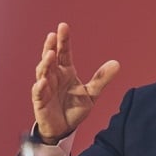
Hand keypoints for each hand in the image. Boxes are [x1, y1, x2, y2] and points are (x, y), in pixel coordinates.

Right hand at [32, 22, 119, 143]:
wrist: (64, 128)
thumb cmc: (74, 108)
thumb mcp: (91, 93)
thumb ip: (101, 78)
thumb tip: (117, 63)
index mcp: (66, 71)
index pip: (64, 52)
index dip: (64, 40)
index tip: (63, 26)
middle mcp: (54, 76)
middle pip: (51, 58)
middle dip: (51, 46)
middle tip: (53, 35)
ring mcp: (46, 88)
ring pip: (43, 73)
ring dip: (46, 63)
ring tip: (50, 54)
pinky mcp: (40, 102)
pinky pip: (38, 93)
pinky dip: (40, 87)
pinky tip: (42, 81)